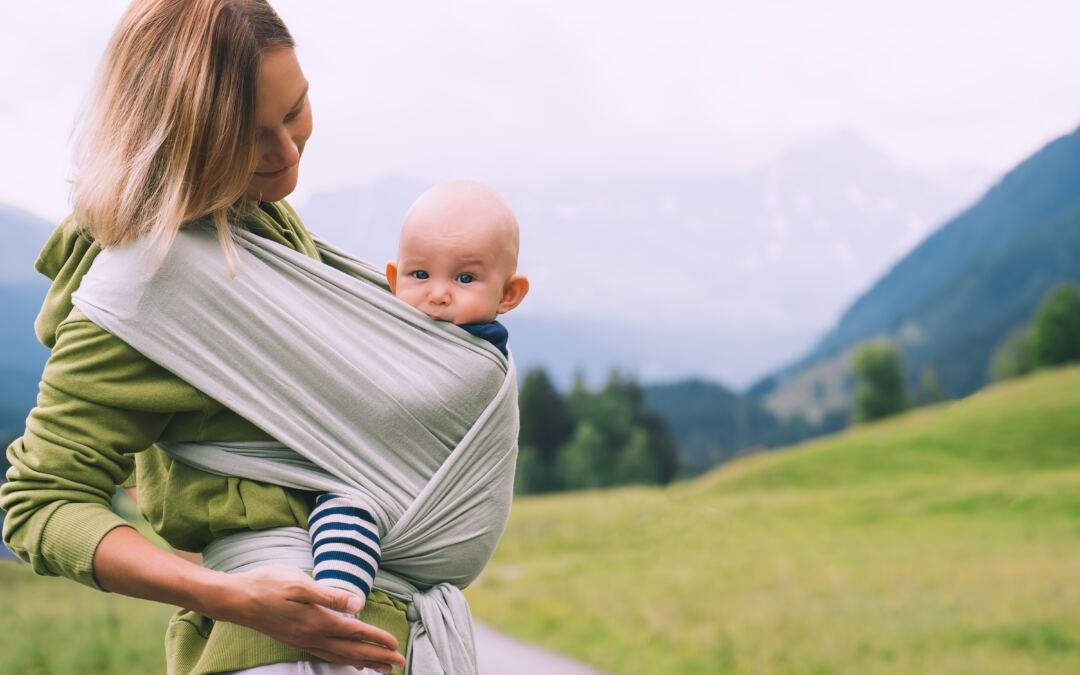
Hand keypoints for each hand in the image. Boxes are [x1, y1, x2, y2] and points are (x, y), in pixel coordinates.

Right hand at [206, 566, 404, 671]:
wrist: (236, 600)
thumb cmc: (267, 586)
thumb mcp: (300, 584)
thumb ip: (331, 595)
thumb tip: (359, 605)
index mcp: (318, 621)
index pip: (355, 633)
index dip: (377, 640)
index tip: (396, 646)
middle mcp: (312, 636)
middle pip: (351, 651)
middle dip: (377, 657)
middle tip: (398, 664)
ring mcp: (303, 640)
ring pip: (339, 656)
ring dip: (362, 662)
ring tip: (380, 668)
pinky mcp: (295, 639)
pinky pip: (325, 654)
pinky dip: (341, 659)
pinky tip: (346, 659)